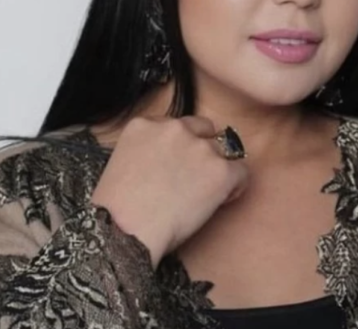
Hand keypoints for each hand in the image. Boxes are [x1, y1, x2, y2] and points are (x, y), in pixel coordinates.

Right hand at [89, 115, 248, 266]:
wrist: (124, 232)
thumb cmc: (115, 211)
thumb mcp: (121, 163)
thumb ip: (147, 150)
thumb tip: (168, 163)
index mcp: (145, 124)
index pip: (176, 125)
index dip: (181, 147)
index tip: (178, 167)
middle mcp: (174, 128)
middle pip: (204, 129)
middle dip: (203, 150)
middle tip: (196, 178)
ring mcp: (200, 148)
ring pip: (226, 149)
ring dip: (219, 168)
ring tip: (208, 194)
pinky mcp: (221, 171)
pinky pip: (242, 172)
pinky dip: (236, 186)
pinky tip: (221, 201)